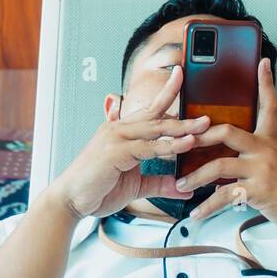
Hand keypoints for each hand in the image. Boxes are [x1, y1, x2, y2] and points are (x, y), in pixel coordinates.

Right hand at [49, 67, 209, 220]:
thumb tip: (184, 187)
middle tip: (206, 117)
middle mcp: (118, 129)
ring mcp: (115, 137)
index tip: (181, 76)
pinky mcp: (115, 151)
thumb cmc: (97, 189)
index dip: (167, 92)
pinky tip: (185, 145)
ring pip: (155, 129)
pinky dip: (168, 146)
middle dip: (183, 116)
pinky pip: (148, 147)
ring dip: (181, 129)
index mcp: (122, 131)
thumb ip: (160, 183)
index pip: (149, 109)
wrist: (69, 202)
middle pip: (156, 116)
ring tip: (202, 128)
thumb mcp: (136, 185)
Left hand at [176, 58, 276, 234]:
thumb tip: (231, 158)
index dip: (266, 82)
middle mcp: (265, 149)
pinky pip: (224, 196)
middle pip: (227, 131)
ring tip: (181, 184)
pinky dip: (207, 206)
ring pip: (219, 165)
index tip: (263, 62)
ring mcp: (261, 169)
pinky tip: (196, 213)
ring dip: (195, 177)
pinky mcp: (258, 190)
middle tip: (180, 141)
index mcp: (270, 140)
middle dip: (199, 136)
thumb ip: (257, 156)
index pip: (269, 105)